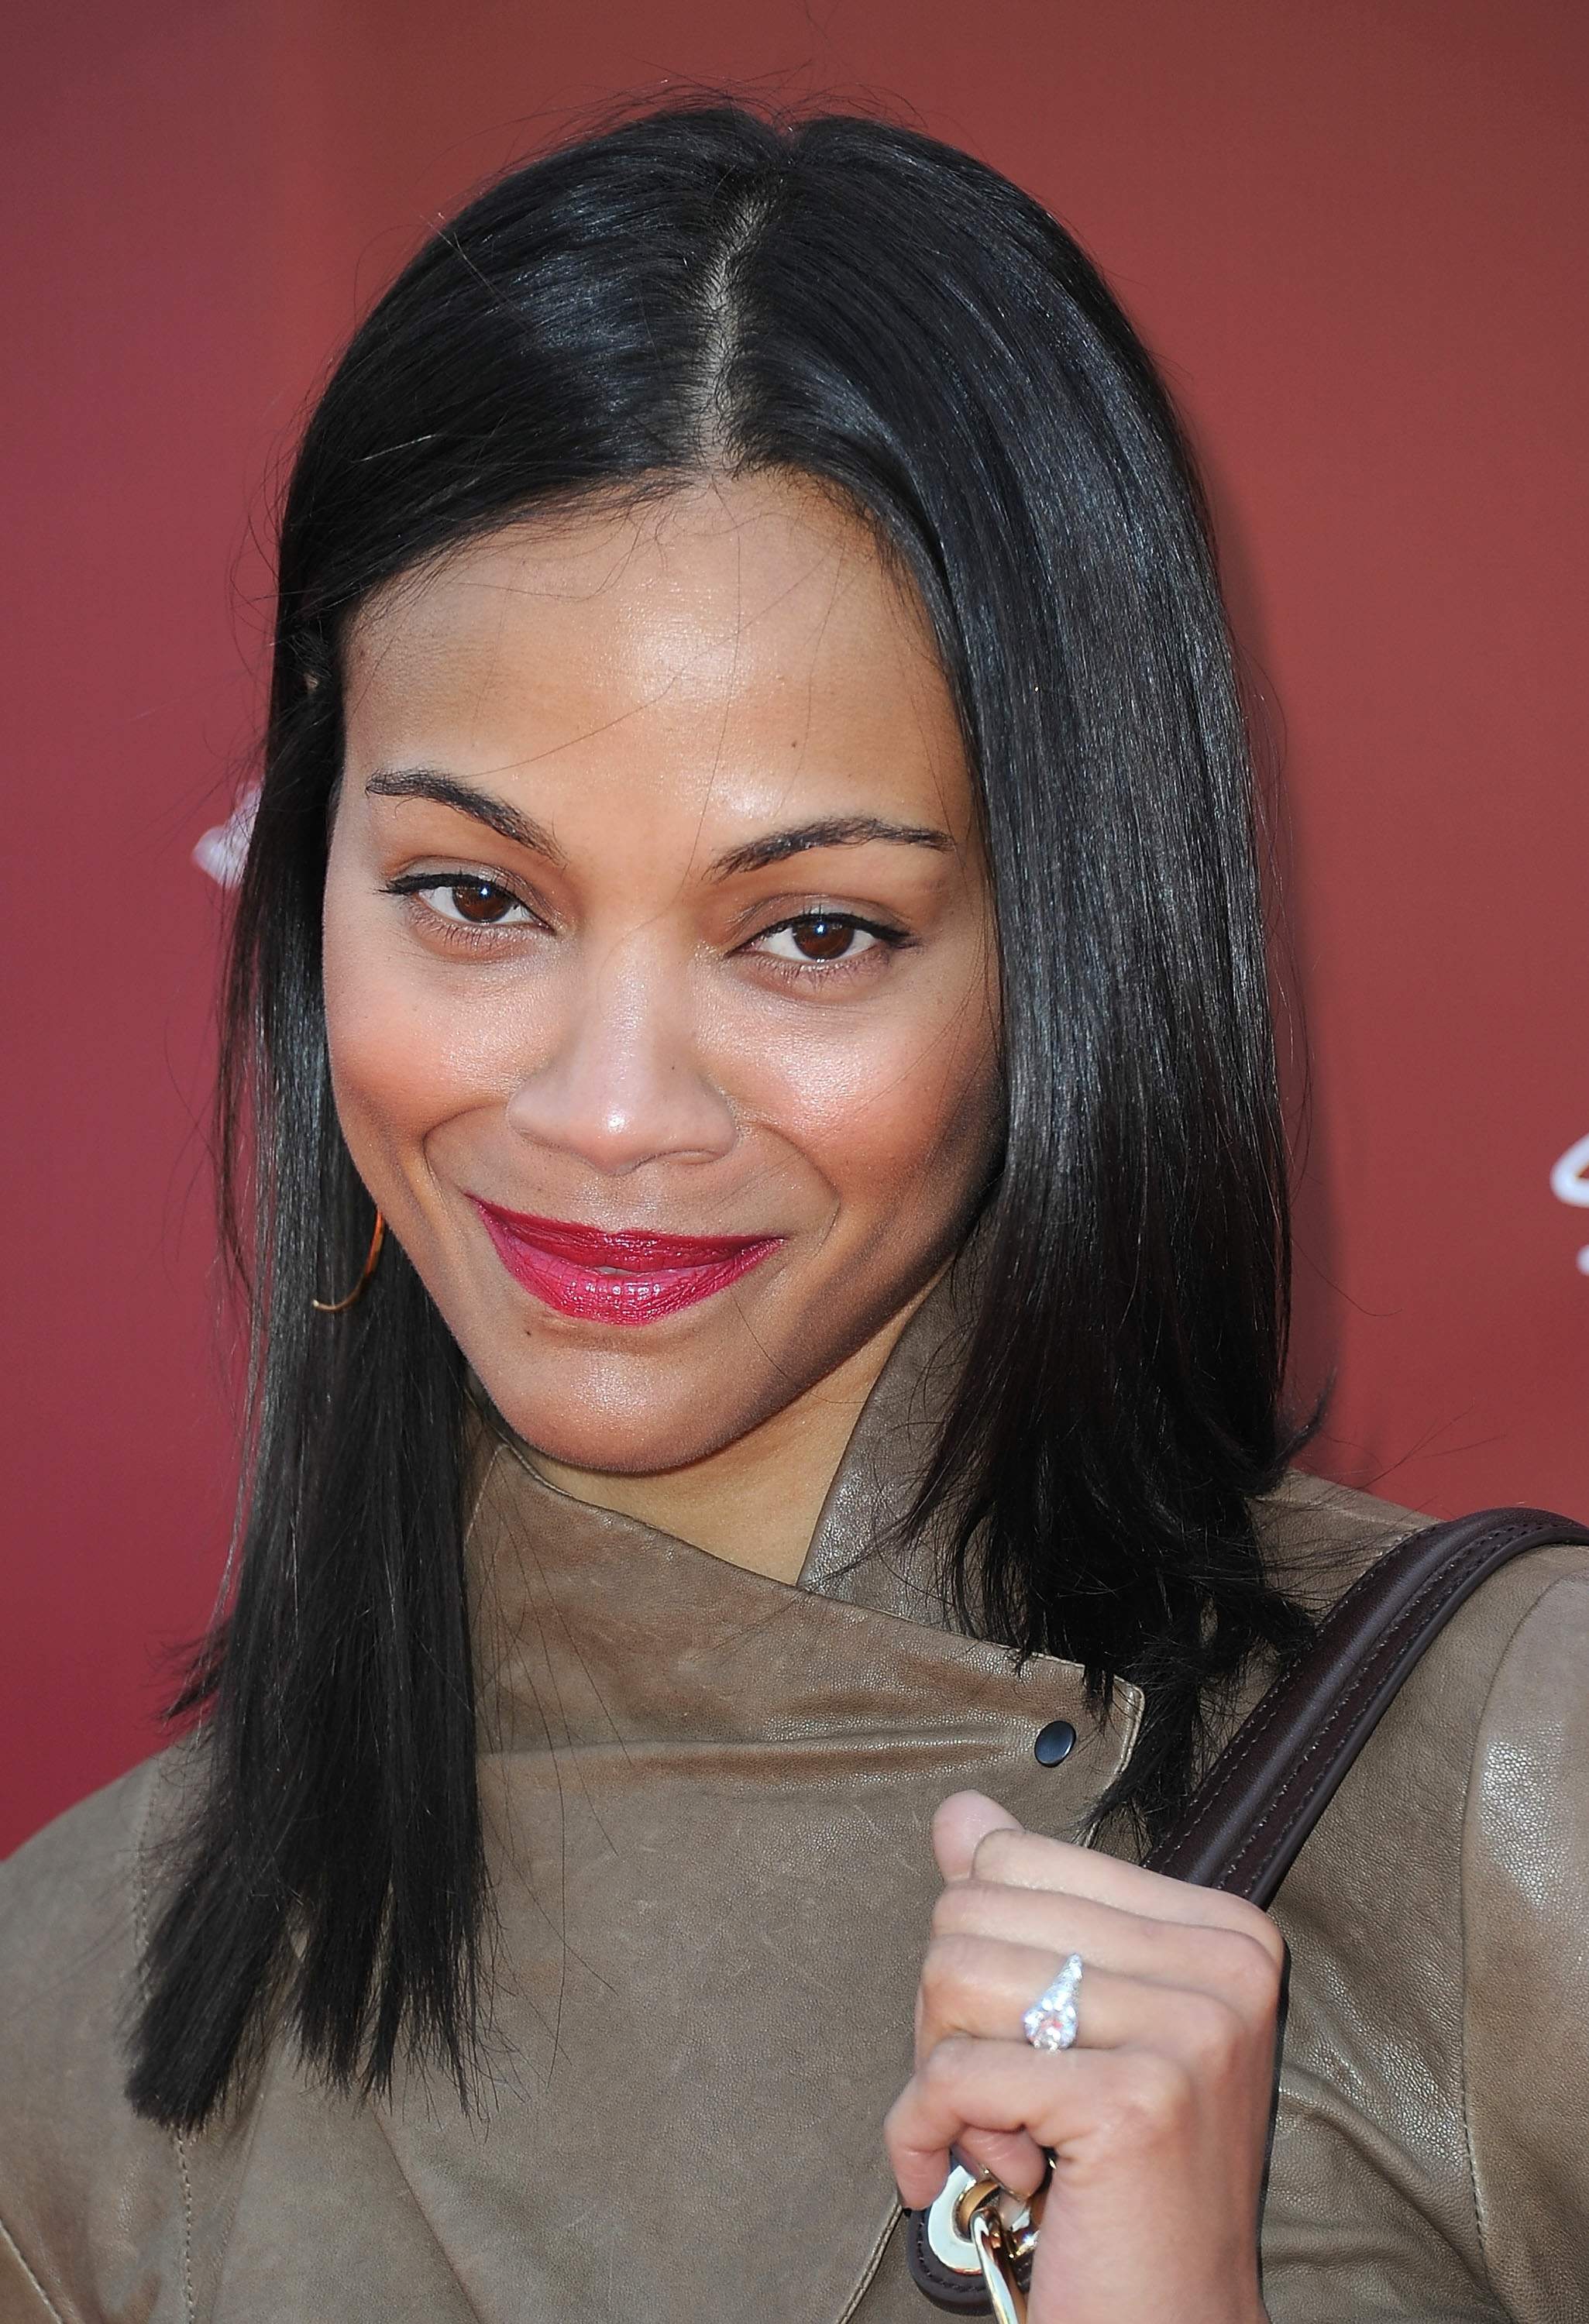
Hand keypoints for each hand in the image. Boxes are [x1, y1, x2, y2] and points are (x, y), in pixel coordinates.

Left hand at [885, 1791, 1281, 2323]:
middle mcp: (1225, 1964)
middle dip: (951, 2017)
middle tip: (1004, 2103)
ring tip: (1003, 2140)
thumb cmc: (1119, 2190)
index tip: (1027, 2043)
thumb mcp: (1075, 2024)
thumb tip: (961, 1813)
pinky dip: (923, 2133)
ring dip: (941, 2078)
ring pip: (952, 1975)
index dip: (983, 1954)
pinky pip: (952, 2072)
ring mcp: (1191, 2029)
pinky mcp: (1137, 2100)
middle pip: (973, 1910)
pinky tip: (972, 2181)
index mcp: (1222, 1928)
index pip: (1015, 1856)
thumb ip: (1022, 1907)